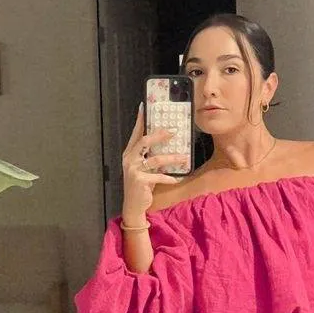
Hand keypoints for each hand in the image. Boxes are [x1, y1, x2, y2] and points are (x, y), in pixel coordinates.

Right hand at [122, 105, 188, 220]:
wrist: (134, 205)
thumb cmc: (141, 185)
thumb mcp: (144, 168)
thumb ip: (150, 157)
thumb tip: (166, 145)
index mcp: (129, 153)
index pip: (135, 134)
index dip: (140, 121)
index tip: (144, 108)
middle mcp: (129, 159)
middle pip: (144, 142)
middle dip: (159, 135)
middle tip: (173, 132)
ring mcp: (133, 170)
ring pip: (155, 159)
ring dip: (172, 158)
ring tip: (184, 158)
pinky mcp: (139, 181)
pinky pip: (158, 176)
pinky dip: (168, 177)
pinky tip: (176, 179)